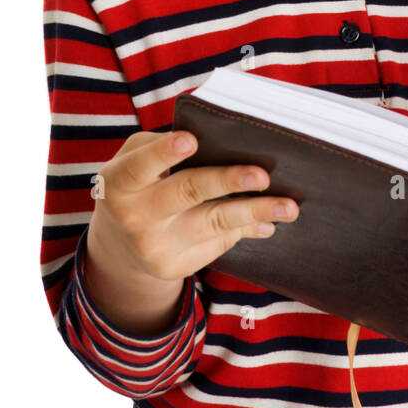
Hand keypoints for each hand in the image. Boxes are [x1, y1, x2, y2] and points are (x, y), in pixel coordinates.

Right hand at [87, 130, 298, 290]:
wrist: (119, 244)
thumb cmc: (139, 182)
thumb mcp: (136, 159)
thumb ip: (166, 146)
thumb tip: (224, 147)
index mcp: (119, 181)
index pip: (140, 165)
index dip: (164, 153)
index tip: (192, 140)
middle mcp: (134, 216)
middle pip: (187, 193)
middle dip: (227, 182)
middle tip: (263, 175)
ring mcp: (155, 246)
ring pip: (213, 223)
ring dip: (255, 212)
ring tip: (288, 207)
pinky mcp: (175, 267)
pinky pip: (218, 242)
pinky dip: (246, 228)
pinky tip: (268, 222)